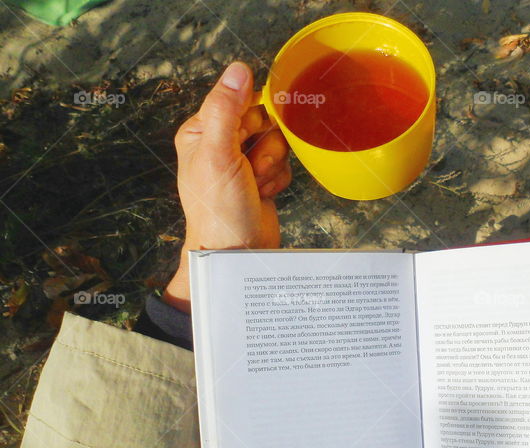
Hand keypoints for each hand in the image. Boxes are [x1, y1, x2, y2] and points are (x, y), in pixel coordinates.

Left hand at [163, 61, 292, 312]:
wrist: (236, 254)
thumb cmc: (219, 210)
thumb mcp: (219, 154)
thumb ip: (227, 109)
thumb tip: (239, 69)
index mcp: (202, 130)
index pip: (239, 101)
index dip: (251, 121)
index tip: (245, 144)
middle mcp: (221, 143)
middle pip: (263, 121)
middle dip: (264, 147)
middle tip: (249, 170)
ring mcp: (243, 162)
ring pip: (277, 142)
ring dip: (272, 166)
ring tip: (255, 186)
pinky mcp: (262, 179)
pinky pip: (284, 164)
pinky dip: (279, 180)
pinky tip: (264, 194)